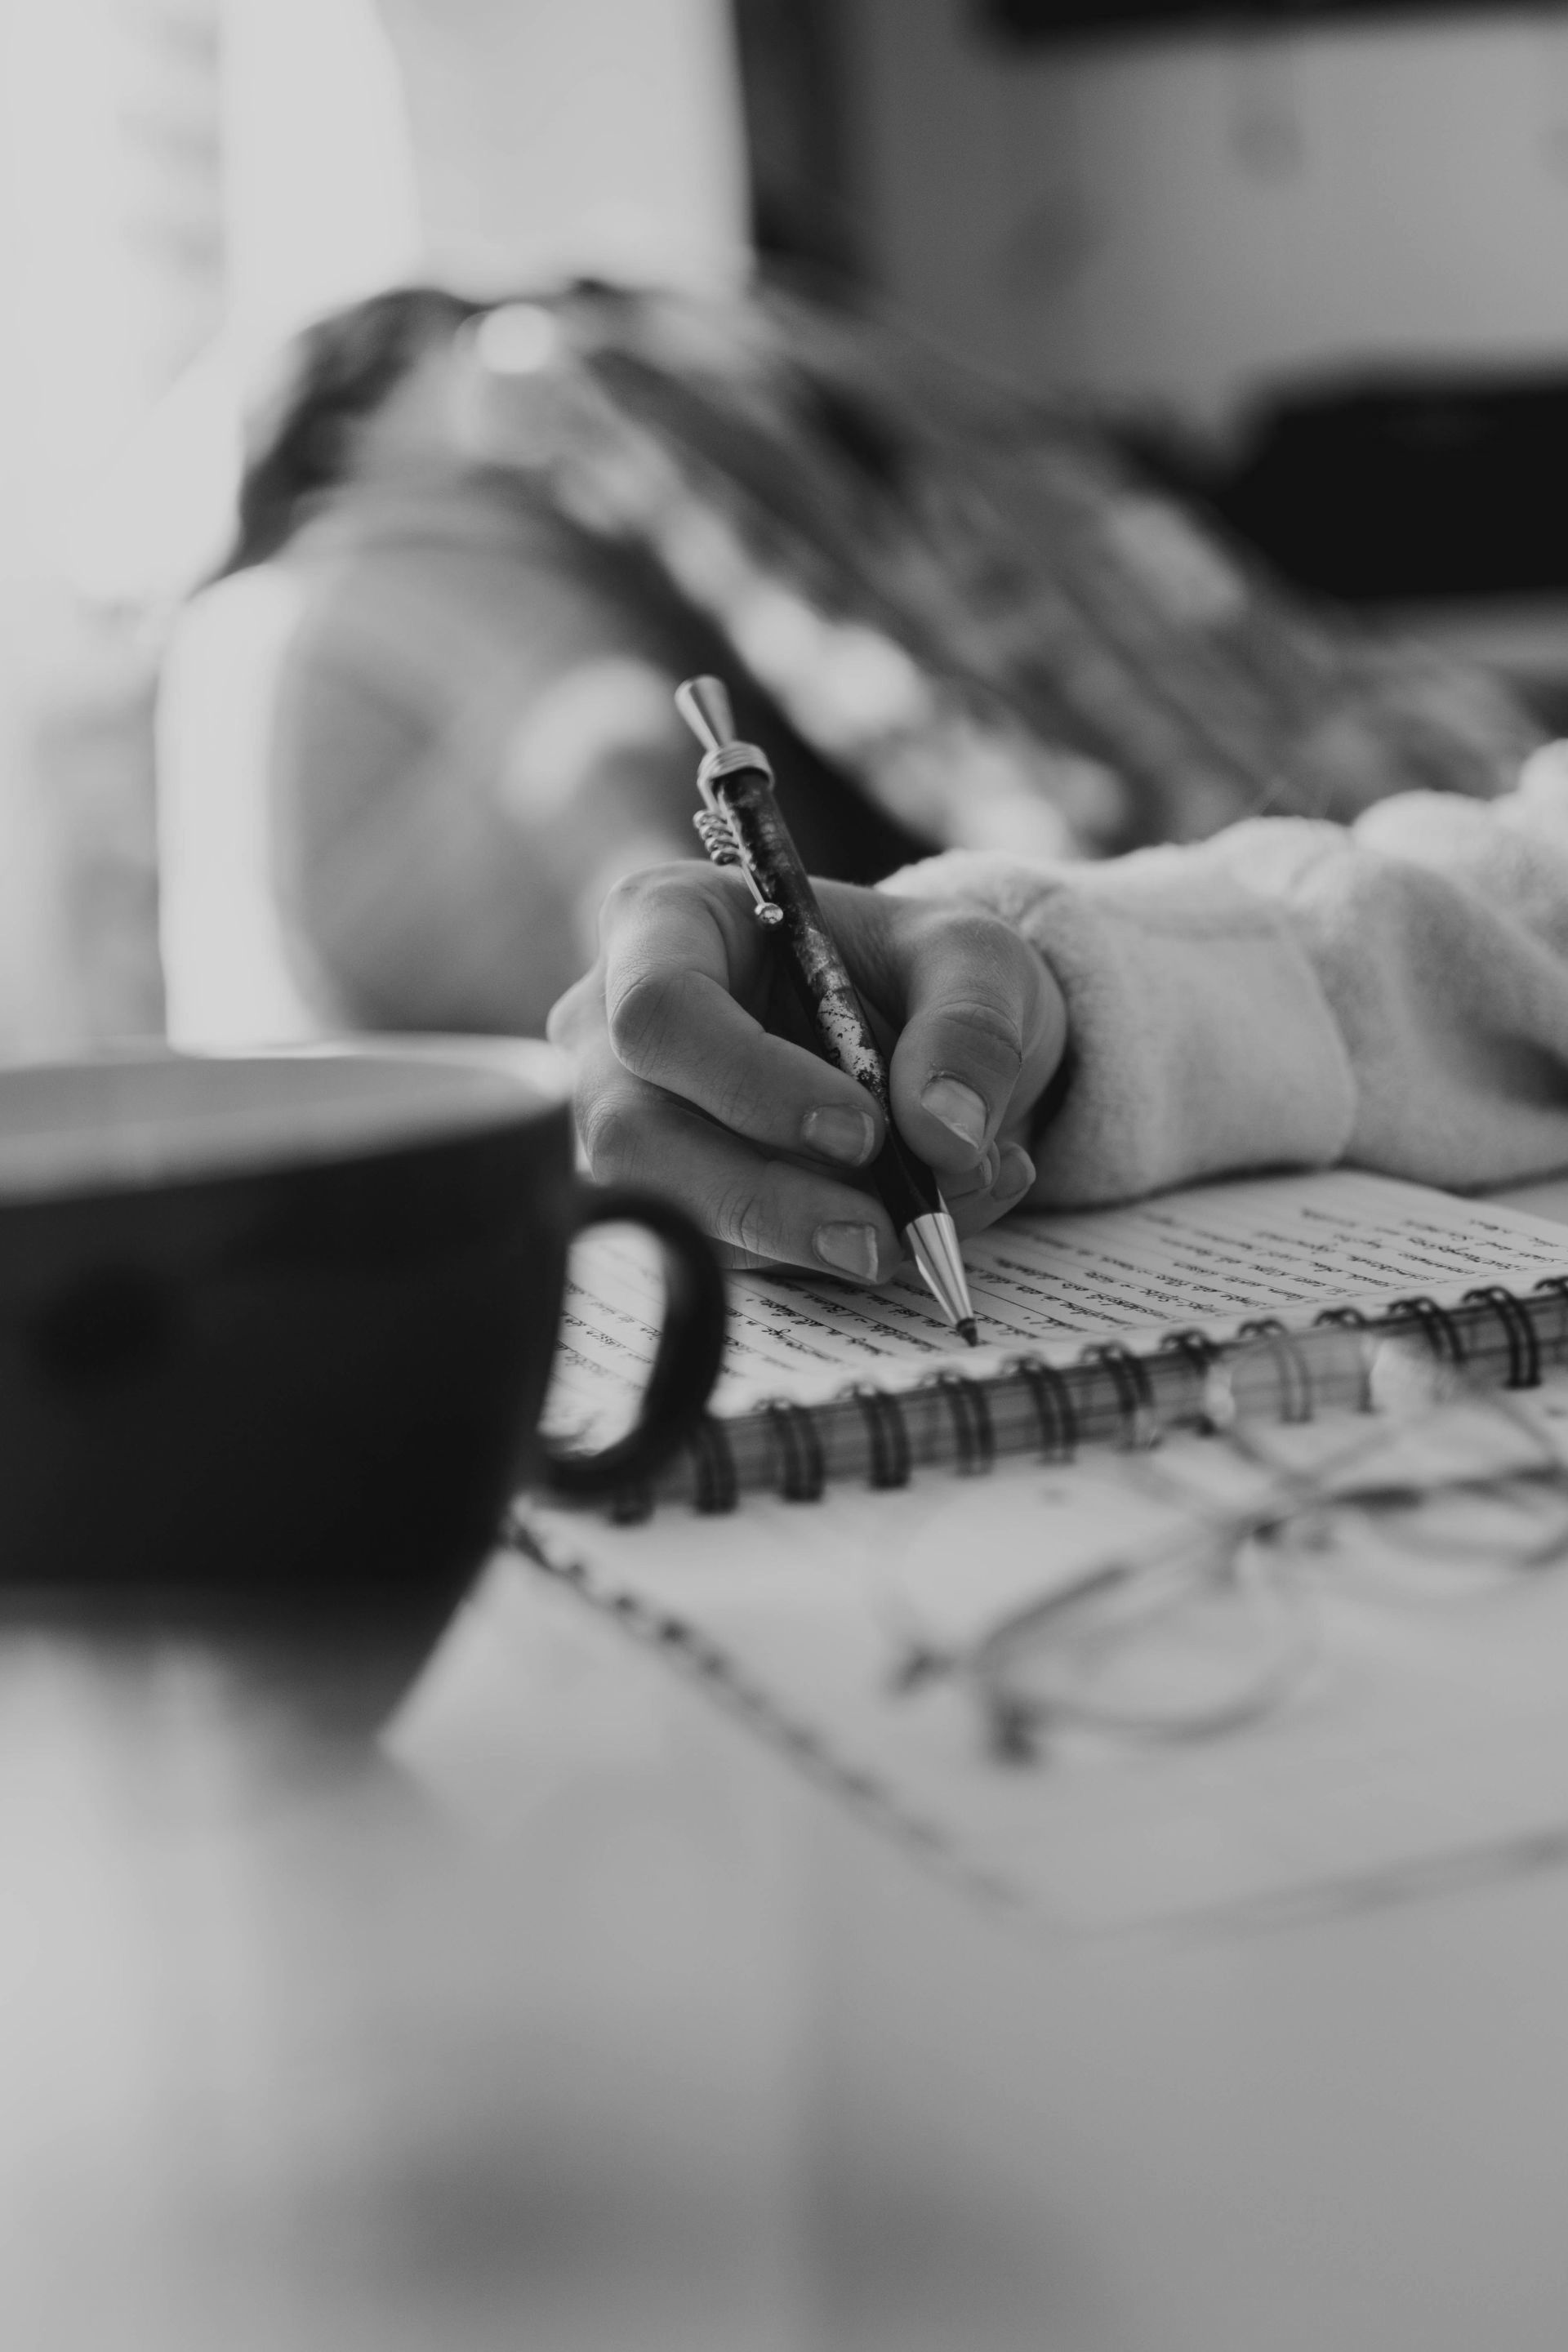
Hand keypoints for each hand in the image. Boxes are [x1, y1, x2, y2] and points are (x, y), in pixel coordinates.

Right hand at [548, 863, 1067, 1278]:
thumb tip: (945, 1137)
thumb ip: (970, 1029)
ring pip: (673, 1212)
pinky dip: (823, 1258)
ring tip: (921, 1229)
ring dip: (802, 1242)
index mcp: (668, 923)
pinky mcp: (670, 1199)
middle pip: (637, 1134)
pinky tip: (909, 1227)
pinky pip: (721, 1256)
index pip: (659, 1009)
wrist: (923, 1039)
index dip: (752, 1082)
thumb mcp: (973, 961)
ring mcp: (628, 1121)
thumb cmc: (917, 972)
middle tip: (883, 1233)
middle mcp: (615, 1026)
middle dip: (767, 1197)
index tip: (863, 1131)